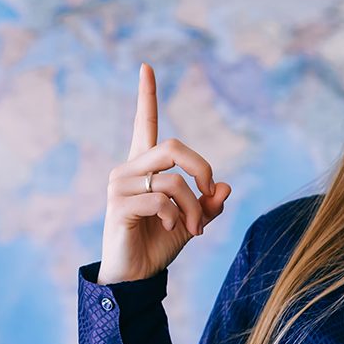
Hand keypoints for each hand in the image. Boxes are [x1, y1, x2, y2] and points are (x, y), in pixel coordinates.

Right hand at [98, 64, 230, 283]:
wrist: (134, 276)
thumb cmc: (160, 244)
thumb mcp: (192, 220)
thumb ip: (208, 202)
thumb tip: (225, 186)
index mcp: (144, 166)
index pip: (144, 123)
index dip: (147, 95)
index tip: (147, 67)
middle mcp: (128, 169)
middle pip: (172, 147)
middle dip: (201, 167)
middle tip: (211, 192)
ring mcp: (120, 186)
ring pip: (172, 180)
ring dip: (192, 206)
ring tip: (194, 228)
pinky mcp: (118, 205)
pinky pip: (159, 200)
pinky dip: (175, 217)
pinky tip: (172, 229)